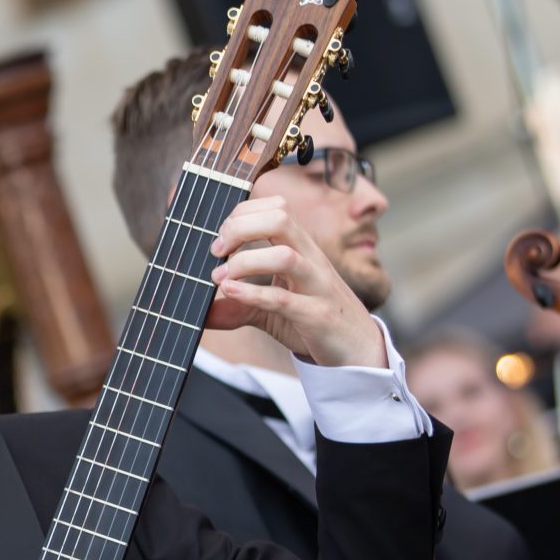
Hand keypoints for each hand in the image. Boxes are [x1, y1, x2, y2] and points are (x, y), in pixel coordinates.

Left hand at [206, 196, 386, 368]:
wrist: (358, 351)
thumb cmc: (314, 320)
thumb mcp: (273, 309)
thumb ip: (239, 305)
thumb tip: (200, 313)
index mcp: (303, 248)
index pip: (277, 208)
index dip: (243, 213)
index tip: (220, 237)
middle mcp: (312, 260)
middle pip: (281, 220)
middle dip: (241, 227)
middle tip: (216, 251)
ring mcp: (317, 287)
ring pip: (284, 256)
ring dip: (245, 261)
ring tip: (220, 276)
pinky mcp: (317, 316)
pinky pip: (284, 299)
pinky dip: (252, 293)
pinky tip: (230, 293)